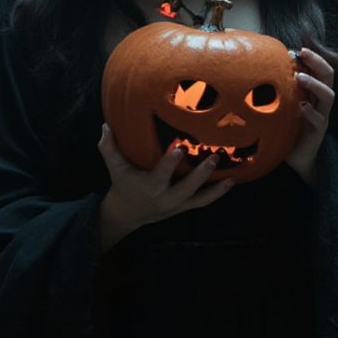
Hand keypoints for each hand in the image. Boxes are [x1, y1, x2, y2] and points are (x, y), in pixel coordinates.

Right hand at [97, 123, 234, 247]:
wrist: (129, 213)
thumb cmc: (123, 183)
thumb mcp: (114, 167)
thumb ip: (108, 147)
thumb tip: (106, 125)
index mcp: (150, 186)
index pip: (161, 174)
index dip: (170, 162)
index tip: (179, 147)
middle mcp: (165, 198)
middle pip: (185, 188)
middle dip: (200, 175)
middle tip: (213, 157)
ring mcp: (177, 204)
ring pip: (199, 198)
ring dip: (216, 188)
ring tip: (231, 176)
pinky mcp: (185, 206)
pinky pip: (203, 201)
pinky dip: (218, 193)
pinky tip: (231, 181)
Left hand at [285, 46, 334, 186]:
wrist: (297, 160)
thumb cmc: (287, 130)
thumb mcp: (282, 107)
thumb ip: (279, 91)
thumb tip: (258, 72)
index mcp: (314, 94)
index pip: (320, 70)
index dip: (313, 57)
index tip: (299, 48)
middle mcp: (321, 104)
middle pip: (329, 77)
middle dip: (318, 62)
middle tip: (303, 53)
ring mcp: (321, 118)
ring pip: (328, 96)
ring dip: (314, 84)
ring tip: (300, 77)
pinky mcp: (318, 133)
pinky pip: (318, 120)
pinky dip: (310, 113)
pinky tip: (301, 107)